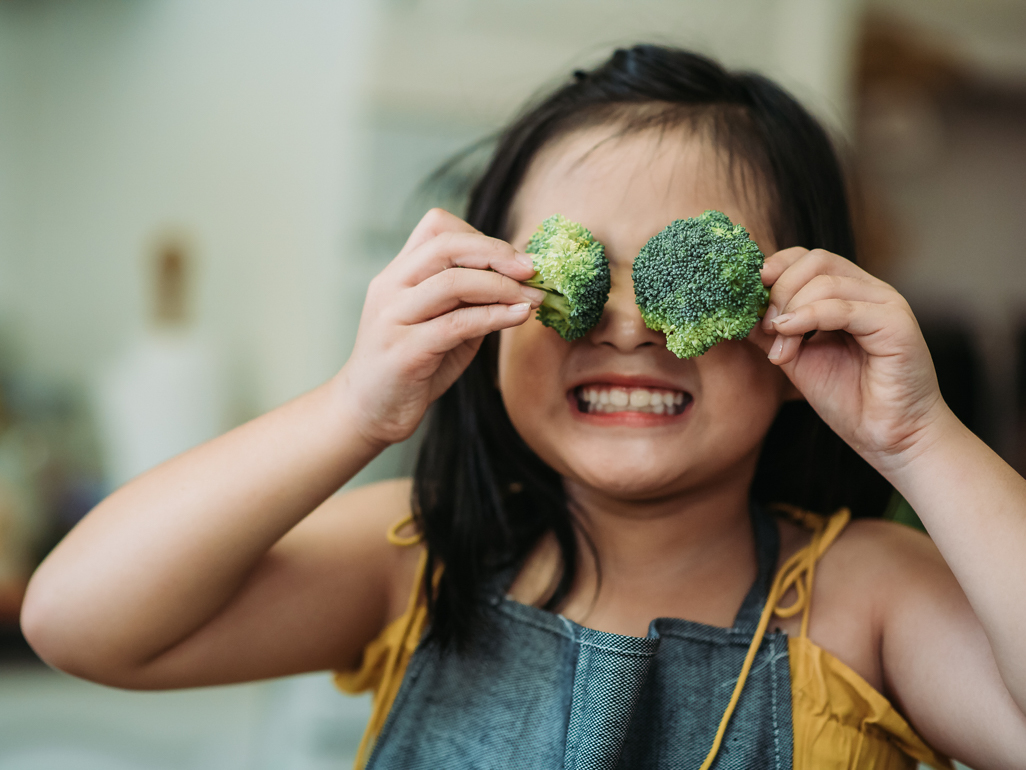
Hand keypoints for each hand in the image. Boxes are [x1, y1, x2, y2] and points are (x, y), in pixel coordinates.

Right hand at [338, 209, 544, 446]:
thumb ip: (470, 300)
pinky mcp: (404, 351)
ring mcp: (393, 317)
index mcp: (398, 274)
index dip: (481, 237)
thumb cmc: (412, 366)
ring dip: (502, 287)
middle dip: (497, 253)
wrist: (369, 412)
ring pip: (453, 282)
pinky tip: (518, 317)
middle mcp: (390, 288)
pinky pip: (457, 323)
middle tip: (532, 271)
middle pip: (446, 245)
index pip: (437, 227)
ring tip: (533, 298)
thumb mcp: (442, 324)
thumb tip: (521, 281)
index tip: (515, 259)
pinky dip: (495, 316)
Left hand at [748, 247, 948, 470]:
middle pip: (815, 261)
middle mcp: (869, 291)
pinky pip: (844, 308)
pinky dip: (808, 317)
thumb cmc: (849, 399)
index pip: (807, 258)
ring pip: (826, 281)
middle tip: (764, 326)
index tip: (749, 295)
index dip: (774, 268)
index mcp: (848, 294)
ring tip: (780, 347)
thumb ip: (771, 331)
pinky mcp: (896, 323)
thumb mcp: (796, 358)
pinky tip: (788, 335)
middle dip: (779, 289)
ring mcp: (885, 303)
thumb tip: (736, 311)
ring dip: (790, 311)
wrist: (889, 436)